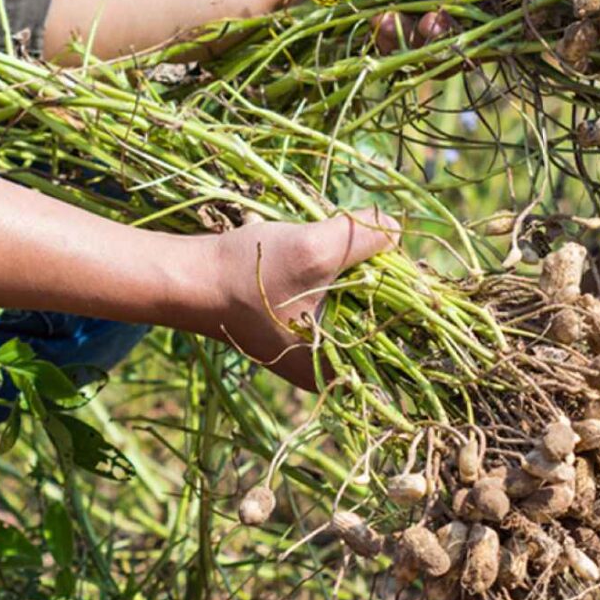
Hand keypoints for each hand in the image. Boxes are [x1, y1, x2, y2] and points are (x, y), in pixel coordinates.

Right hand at [184, 209, 399, 389]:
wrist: (189, 276)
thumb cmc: (248, 274)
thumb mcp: (315, 250)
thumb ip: (364, 239)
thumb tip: (397, 229)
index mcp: (338, 369)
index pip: (399, 340)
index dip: (410, 299)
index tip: (405, 263)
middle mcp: (329, 366)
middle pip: (382, 319)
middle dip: (381, 280)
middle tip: (373, 245)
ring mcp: (313, 345)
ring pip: (360, 303)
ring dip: (357, 271)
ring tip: (341, 245)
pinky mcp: (300, 323)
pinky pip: (336, 296)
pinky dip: (336, 272)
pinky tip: (321, 249)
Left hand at [325, 0, 491, 52]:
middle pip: (482, 12)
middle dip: (459, 23)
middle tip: (433, 23)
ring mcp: (438, 6)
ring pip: (451, 37)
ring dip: (429, 38)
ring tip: (398, 22)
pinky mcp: (410, 31)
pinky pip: (416, 49)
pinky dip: (399, 42)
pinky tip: (378, 21)